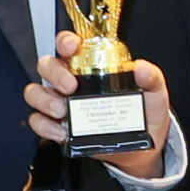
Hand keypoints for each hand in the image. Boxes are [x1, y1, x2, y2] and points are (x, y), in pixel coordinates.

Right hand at [25, 30, 169, 177]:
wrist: (140, 148)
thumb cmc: (144, 114)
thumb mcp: (154, 94)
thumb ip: (151, 78)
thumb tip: (141, 67)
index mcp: (91, 66)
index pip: (70, 45)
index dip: (66, 41)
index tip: (72, 47)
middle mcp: (71, 81)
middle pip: (47, 65)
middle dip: (54, 72)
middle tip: (71, 86)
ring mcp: (61, 103)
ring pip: (35, 92)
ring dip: (44, 100)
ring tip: (63, 111)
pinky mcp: (57, 126)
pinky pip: (38, 122)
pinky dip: (45, 126)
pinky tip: (62, 132)